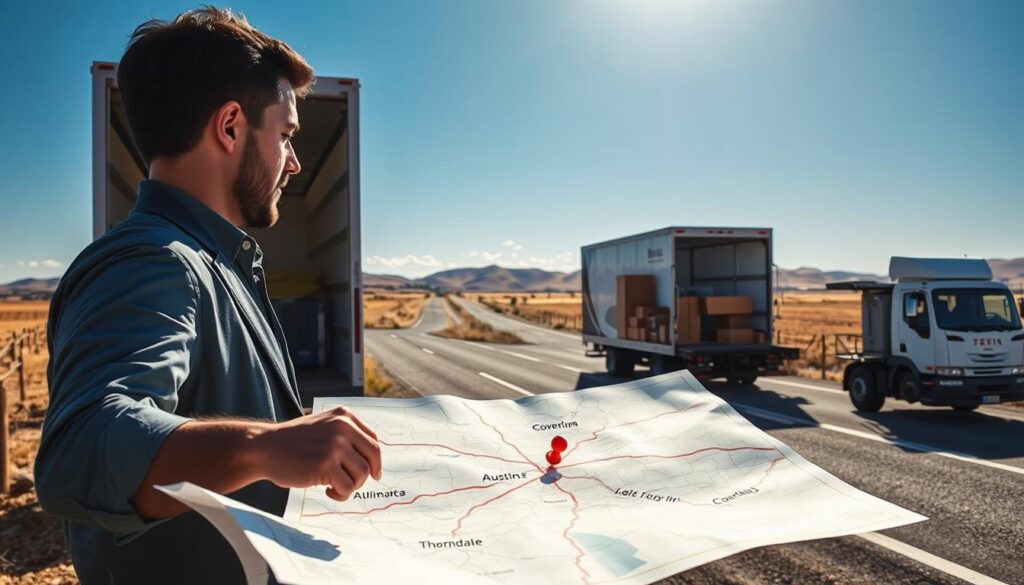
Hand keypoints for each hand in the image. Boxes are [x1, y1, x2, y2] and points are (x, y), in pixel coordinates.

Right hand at [254, 407, 381, 500]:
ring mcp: (335, 446)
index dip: (375, 459)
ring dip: (351, 486)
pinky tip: (327, 491)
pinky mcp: (326, 466)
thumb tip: (372, 460)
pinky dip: (341, 495)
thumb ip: (346, 435)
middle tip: (355, 484)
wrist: (264, 448)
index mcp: (344, 416)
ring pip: (362, 474)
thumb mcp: (323, 426)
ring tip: (335, 487)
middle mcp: (342, 428)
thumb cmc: (293, 442)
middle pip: (373, 456)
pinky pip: (347, 487)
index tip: (373, 472)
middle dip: (368, 474)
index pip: (373, 440)